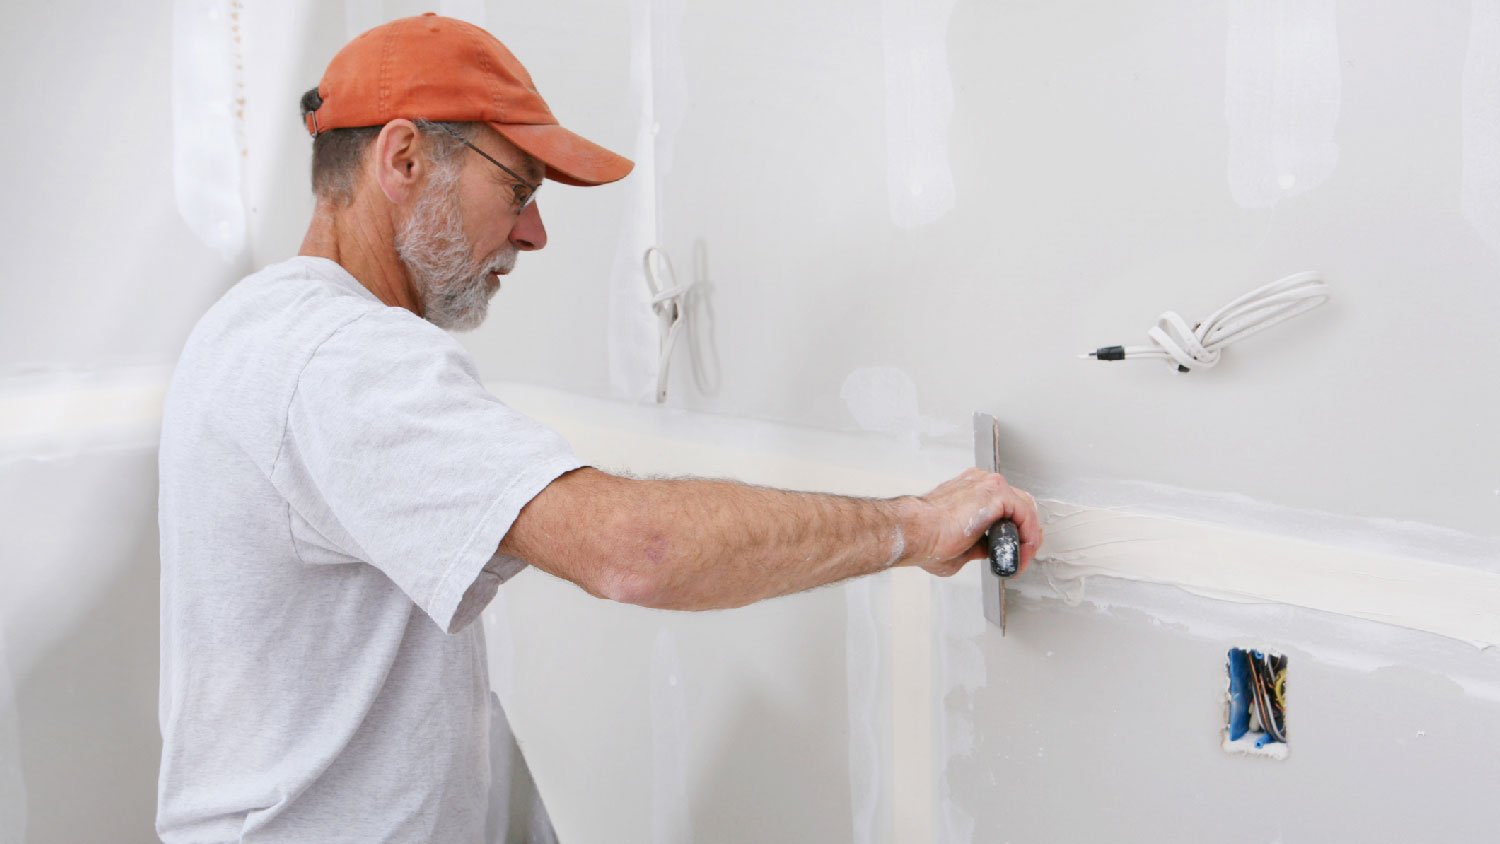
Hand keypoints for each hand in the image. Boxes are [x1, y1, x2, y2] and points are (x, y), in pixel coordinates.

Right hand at [901, 468, 1041, 577]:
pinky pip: (1025, 512)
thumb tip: (983, 551)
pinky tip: (1023, 549)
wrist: (915, 532)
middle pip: (1018, 505)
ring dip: (1028, 534)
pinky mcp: (995, 491)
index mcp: (969, 493)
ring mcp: (987, 484)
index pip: (1004, 508)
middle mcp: (980, 484)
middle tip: (1022, 555)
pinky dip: (1028, 533)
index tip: (1011, 554)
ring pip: (1024, 507)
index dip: (1014, 534)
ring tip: (1022, 556)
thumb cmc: (926, 538)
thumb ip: (976, 546)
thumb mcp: (959, 546)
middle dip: (1024, 533)